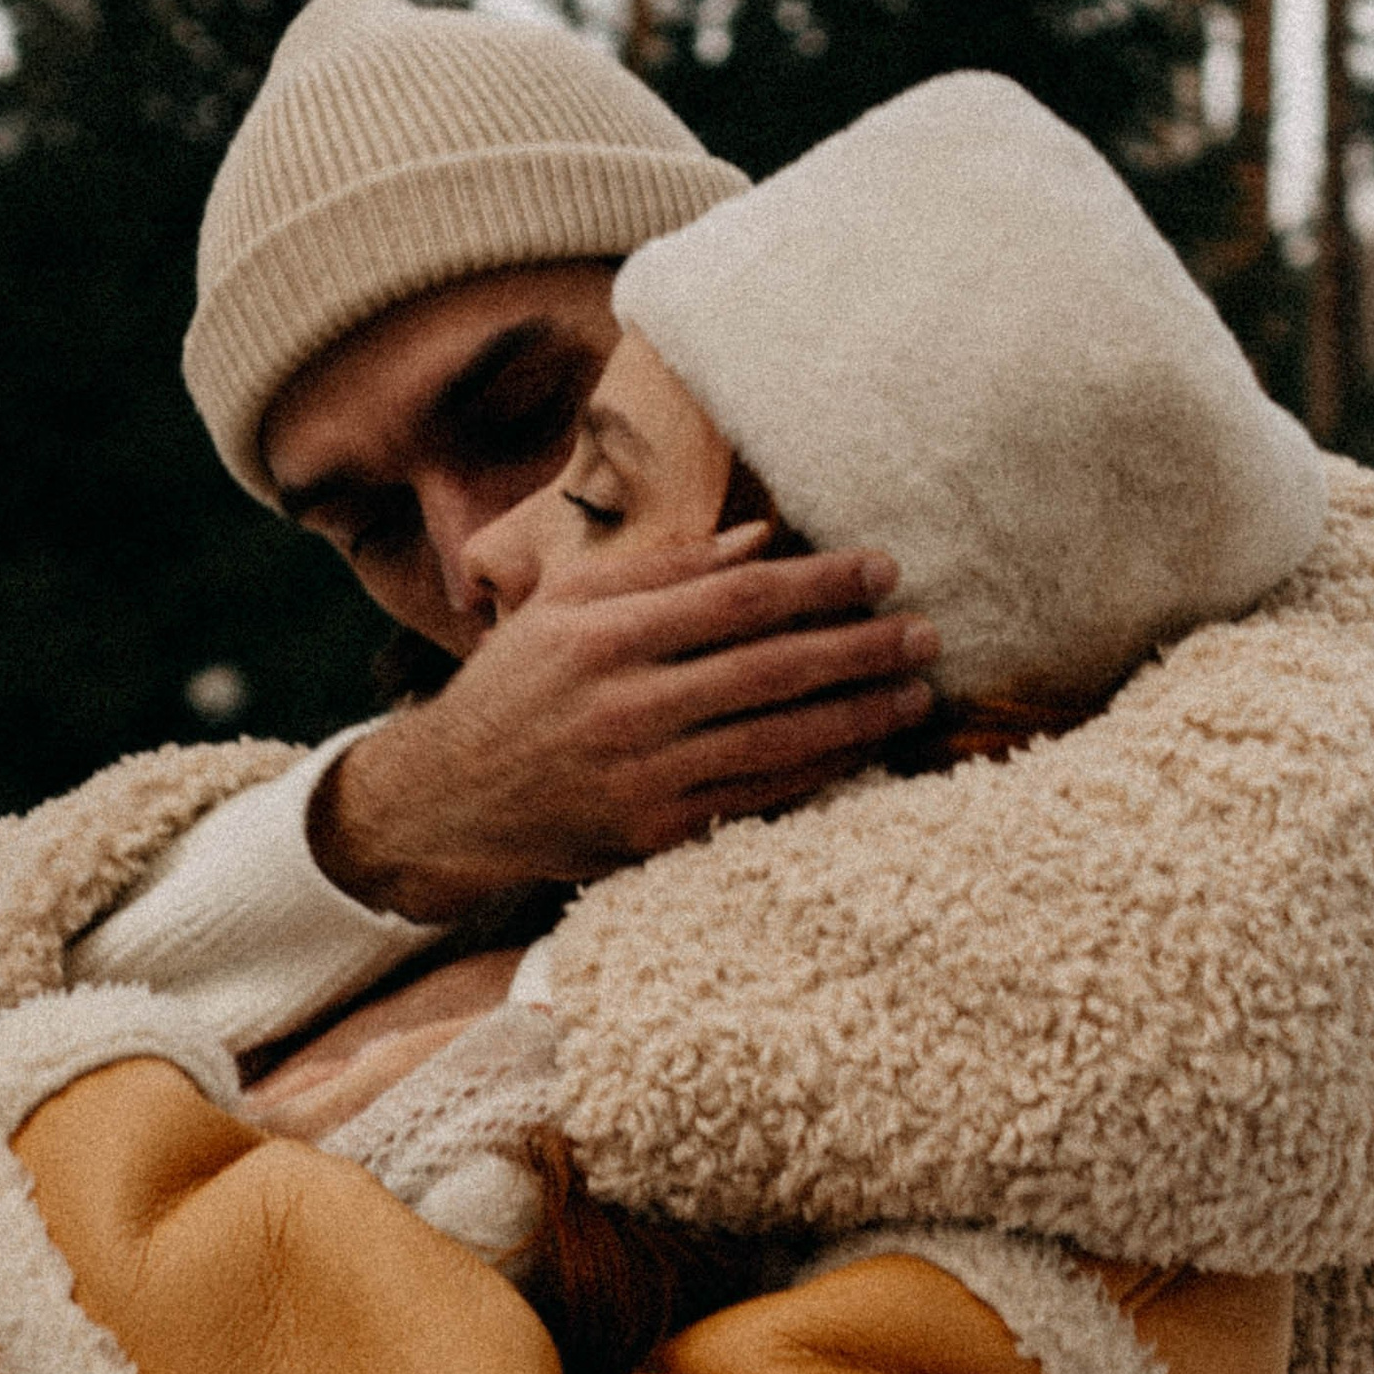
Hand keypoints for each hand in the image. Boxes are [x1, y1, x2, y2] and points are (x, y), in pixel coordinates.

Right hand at [310, 528, 938, 922]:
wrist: (447, 798)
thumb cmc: (516, 685)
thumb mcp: (566, 605)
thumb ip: (663, 569)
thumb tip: (762, 539)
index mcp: (605, 633)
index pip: (739, 599)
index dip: (821, 583)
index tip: (882, 569)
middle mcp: (626, 703)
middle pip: (772, 668)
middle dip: (861, 648)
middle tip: (926, 634)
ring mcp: (642, 775)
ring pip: (776, 741)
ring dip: (858, 717)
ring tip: (915, 695)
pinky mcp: (652, 834)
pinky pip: (756, 799)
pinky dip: (817, 775)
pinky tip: (863, 753)